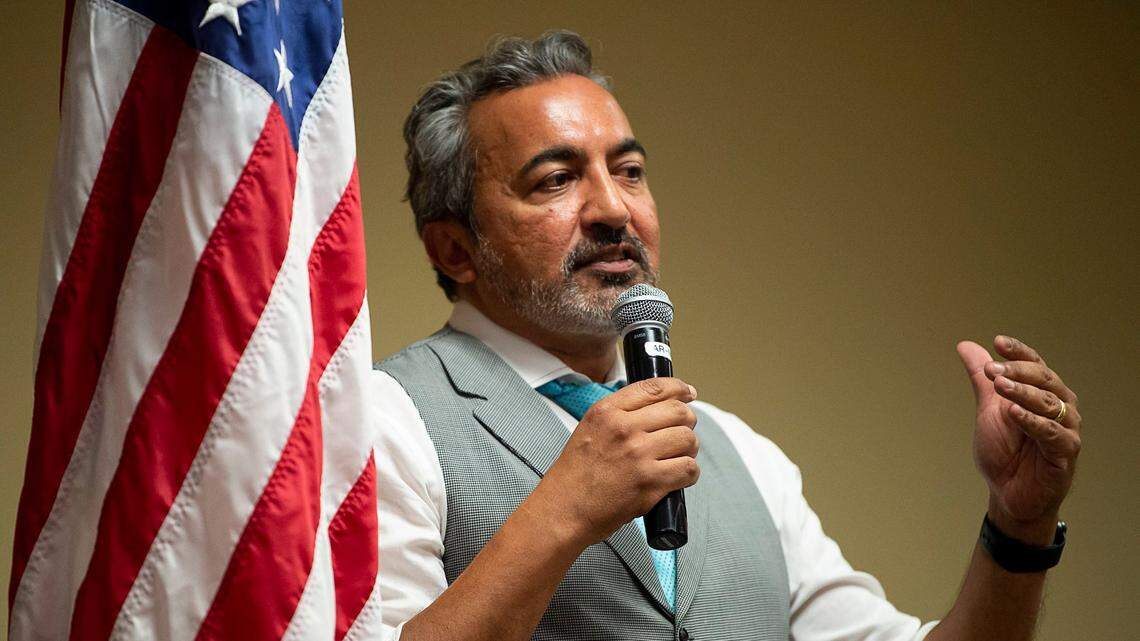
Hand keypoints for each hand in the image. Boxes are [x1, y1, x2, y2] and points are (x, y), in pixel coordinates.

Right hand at [535, 377, 699, 546]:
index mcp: (607, 411)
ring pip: (687, 439)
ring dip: (689, 448)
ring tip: (678, 456)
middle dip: (687, 422)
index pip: (655, 387)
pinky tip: (677, 477)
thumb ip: (620, 413)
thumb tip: (660, 404)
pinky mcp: (650, 482)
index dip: (679, 388)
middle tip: (681, 432)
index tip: (688, 393)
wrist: (564, 509)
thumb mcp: (590, 428)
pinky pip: (688, 469)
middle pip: (678, 412)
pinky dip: (689, 473)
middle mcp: (623, 428)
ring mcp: (638, 455)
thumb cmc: (576, 474)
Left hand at [957, 336, 1081, 542]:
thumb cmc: (1004, 452)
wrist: (1007, 493)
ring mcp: (1066, 429)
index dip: (1018, 352)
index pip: (1035, 364)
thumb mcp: (989, 410)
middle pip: (1044, 379)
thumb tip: (966, 346)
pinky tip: (1013, 413)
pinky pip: (1051, 433)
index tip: (997, 342)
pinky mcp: (1066, 452)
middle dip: (1017, 371)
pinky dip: (1032, 421)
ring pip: (1048, 403)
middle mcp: (1060, 406)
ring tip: (1000, 385)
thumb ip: (982, 380)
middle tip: (992, 370)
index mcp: (1043, 393)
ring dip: (1023, 392)